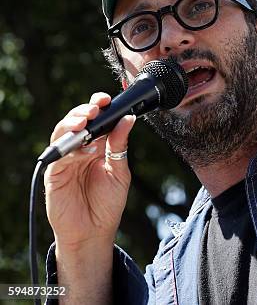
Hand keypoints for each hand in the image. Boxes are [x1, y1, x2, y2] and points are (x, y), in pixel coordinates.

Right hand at [44, 92, 135, 248]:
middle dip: (85, 110)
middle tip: (96, 107)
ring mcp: (66, 160)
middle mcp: (80, 149)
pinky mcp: (54, 174)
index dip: (99, 106)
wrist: (94, 232)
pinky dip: (72, 149)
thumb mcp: (120, 172)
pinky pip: (59, 155)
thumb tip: (128, 119)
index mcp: (98, 146)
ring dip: (74, 123)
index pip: (96, 120)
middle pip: (77, 121)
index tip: (108, 98)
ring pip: (63, 133)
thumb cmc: (107, 204)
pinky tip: (86, 149)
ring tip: (87, 121)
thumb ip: (120, 145)